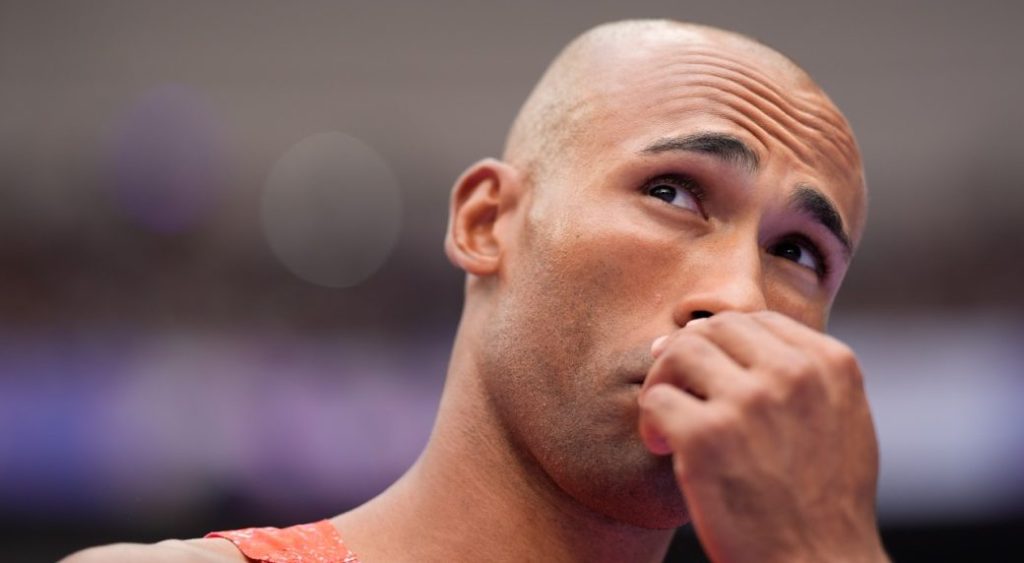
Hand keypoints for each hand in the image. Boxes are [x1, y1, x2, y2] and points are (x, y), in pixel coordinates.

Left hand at [638, 311, 887, 562]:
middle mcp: (792, 374)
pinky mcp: (707, 437)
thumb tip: (709, 332)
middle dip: (685, 357)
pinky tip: (663, 449)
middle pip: (711, 329)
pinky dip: (650, 422)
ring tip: (667, 422)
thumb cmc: (823, 503)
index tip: (705, 375)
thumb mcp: (840, 421)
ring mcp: (748, 403)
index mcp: (829, 364)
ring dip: (662, 383)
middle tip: (676, 394)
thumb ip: (798, 374)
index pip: (755, 319)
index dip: (719, 342)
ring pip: (677, 352)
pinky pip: (656, 401)